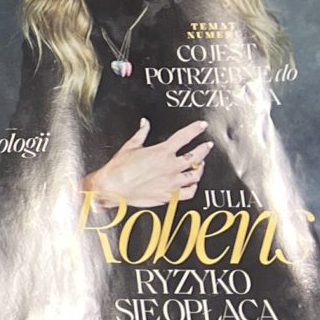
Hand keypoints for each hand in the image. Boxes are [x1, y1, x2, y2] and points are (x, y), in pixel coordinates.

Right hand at [84, 119, 211, 209]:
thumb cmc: (118, 169)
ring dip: (200, 168)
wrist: (112, 188)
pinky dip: (193, 187)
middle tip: (207, 145)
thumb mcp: (130, 146)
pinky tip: (193, 184)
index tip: (201, 126)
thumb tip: (145, 123)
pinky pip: (189, 193)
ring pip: (195, 175)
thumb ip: (141, 133)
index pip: (185, 136)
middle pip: (196, 156)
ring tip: (201, 165)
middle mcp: (170, 167)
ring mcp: (171, 182)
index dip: (195, 129)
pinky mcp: (168, 195)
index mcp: (162, 152)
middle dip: (204, 149)